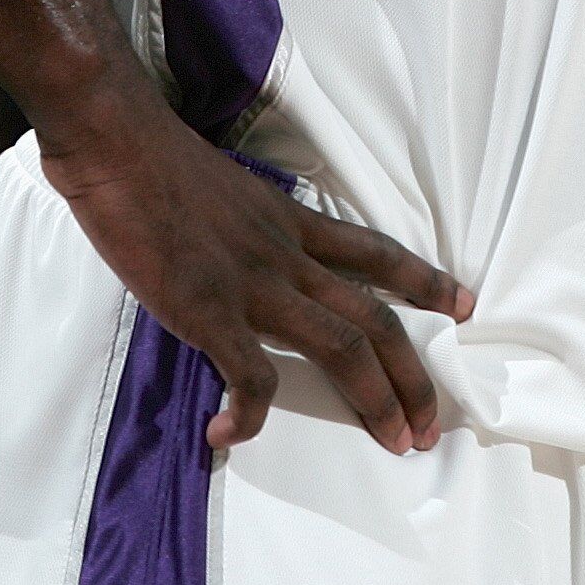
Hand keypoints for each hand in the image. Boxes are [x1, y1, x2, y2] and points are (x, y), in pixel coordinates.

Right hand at [41, 95, 471, 454]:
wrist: (120, 142)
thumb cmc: (159, 160)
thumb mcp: (230, 192)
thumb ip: (250, 229)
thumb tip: (248, 254)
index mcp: (291, 223)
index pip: (374, 253)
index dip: (425, 281)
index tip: (464, 304)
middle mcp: (287, 255)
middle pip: (374, 317)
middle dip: (412, 374)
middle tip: (431, 422)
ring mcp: (254, 283)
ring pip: (340, 345)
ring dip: (374, 398)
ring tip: (393, 441)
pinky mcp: (210, 309)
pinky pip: (248, 374)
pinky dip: (248, 413)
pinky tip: (231, 436)